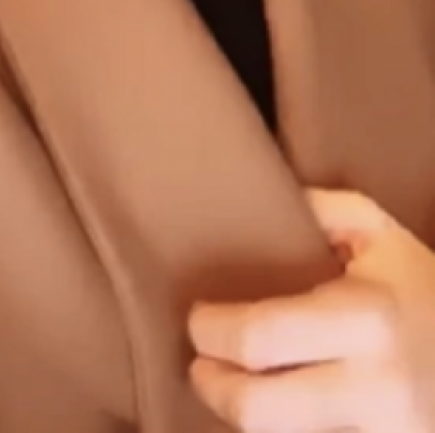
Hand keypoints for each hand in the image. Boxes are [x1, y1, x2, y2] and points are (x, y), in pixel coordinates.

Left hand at [188, 189, 434, 431]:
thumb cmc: (425, 291)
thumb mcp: (383, 235)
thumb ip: (322, 209)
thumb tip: (260, 199)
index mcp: (366, 317)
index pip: (260, 337)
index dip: (212, 332)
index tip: (197, 318)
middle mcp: (374, 387)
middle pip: (261, 409)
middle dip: (215, 388)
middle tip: (200, 365)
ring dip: (246, 417)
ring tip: (233, 386)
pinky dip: (286, 431)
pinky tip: (276, 407)